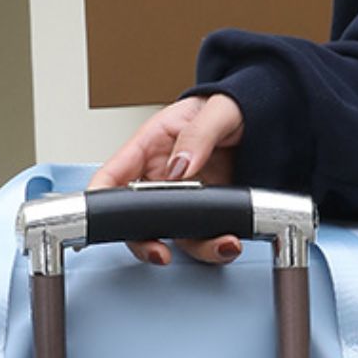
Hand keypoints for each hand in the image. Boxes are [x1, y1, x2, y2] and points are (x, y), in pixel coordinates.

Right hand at [89, 93, 244, 265]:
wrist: (259, 115)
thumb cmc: (228, 104)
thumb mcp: (218, 109)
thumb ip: (198, 136)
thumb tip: (180, 166)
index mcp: (149, 146)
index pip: (112, 176)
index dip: (99, 200)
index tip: (101, 220)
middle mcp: (160, 176)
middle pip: (135, 218)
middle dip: (144, 241)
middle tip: (159, 252)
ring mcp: (182, 197)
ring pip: (173, 234)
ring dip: (195, 247)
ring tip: (222, 244)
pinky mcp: (205, 210)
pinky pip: (202, 236)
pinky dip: (215, 245)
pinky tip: (229, 241)